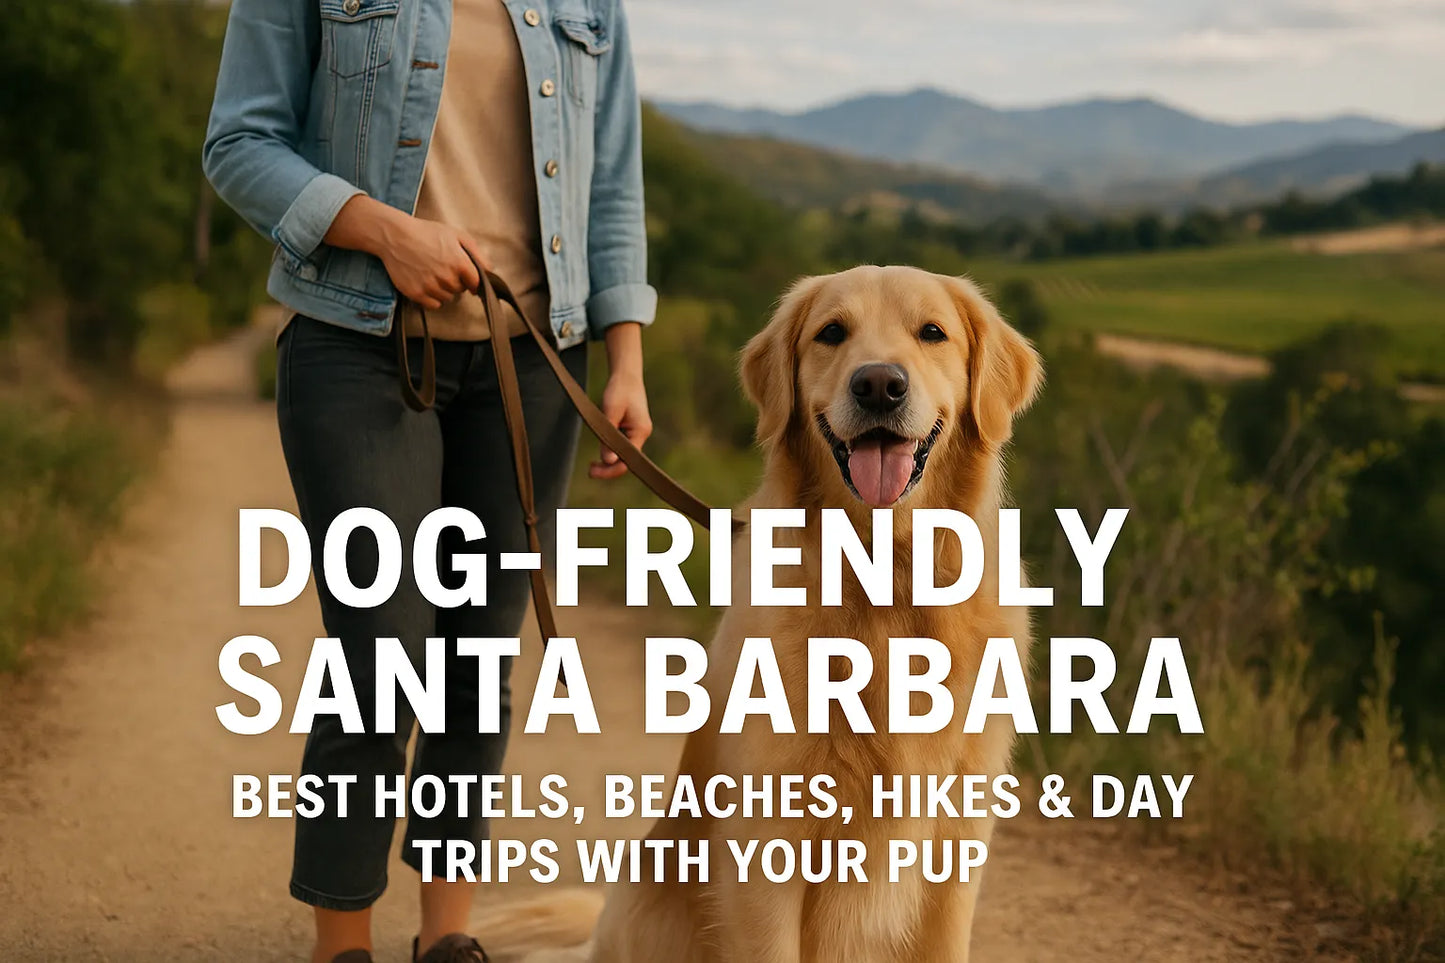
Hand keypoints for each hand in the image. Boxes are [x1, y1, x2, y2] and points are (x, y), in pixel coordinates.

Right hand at [325, 195, 487, 307]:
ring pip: (447, 298)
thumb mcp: (456, 235)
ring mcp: (430, 287)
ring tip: (431, 273)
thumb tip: (489, 270)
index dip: (471, 280)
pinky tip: (425, 282)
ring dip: (443, 289)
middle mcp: (446, 277)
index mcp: (459, 262)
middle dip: (455, 282)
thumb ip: (477, 253)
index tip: (466, 277)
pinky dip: (431, 297)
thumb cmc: (426, 232)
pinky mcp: (416, 294)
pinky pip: (433, 305)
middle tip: (442, 267)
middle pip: (460, 291)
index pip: (476, 283)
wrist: (395, 236)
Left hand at [591, 322, 651, 479]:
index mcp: (640, 431)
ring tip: (592, 465)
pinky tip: (600, 453)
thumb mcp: (610, 412)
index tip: (594, 470)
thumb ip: (609, 437)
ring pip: (624, 454)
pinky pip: (622, 446)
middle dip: (609, 468)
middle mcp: (641, 435)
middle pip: (627, 460)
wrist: (626, 375)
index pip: (628, 459)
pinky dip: (611, 451)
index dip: (612, 469)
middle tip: (590, 471)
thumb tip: (608, 460)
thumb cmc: (619, 389)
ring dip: (609, 460)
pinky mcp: (631, 430)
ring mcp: (637, 433)